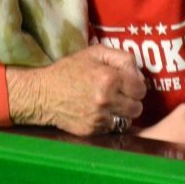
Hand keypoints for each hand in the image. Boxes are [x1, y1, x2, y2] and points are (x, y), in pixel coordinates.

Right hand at [6, 45, 144, 135]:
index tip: (128, 84)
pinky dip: (109, 122)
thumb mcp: (95, 53)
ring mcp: (99, 118)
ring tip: (111, 105)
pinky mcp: (92, 131)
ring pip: (127, 121)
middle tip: (120, 95)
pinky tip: (99, 113)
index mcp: (110, 78)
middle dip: (131, 100)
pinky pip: (112, 129)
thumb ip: (122, 58)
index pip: (140, 89)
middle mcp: (106, 100)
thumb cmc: (70, 70)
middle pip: (137, 107)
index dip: (136, 86)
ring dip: (122, 113)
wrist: (44, 94)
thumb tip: (139, 75)